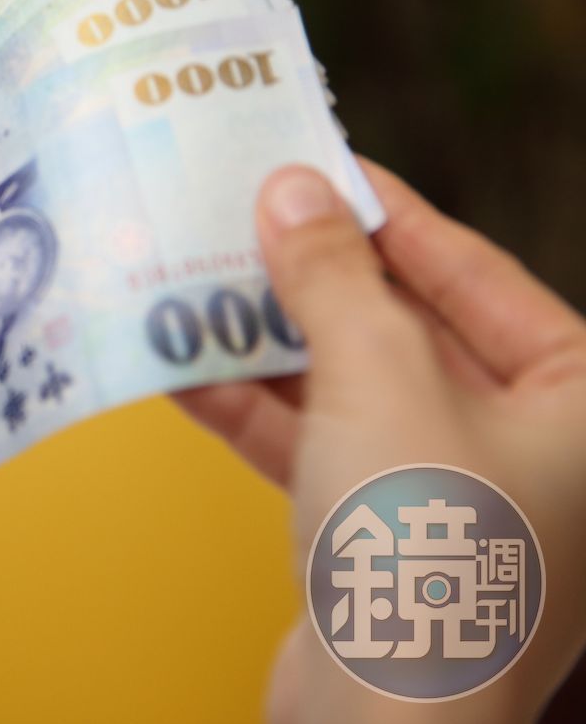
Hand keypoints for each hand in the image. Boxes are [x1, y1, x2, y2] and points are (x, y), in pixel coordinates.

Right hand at [176, 160, 585, 723]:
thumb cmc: (428, 557)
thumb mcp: (380, 384)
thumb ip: (336, 280)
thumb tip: (294, 194)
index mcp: (576, 398)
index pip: (473, 269)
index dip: (386, 212)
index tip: (315, 165)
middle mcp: (527, 443)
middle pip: (403, 325)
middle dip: (311, 277)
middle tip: (238, 215)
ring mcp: (450, 493)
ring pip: (347, 385)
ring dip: (264, 338)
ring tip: (187, 279)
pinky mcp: (378, 535)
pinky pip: (313, 443)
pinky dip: (250, 406)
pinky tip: (177, 364)